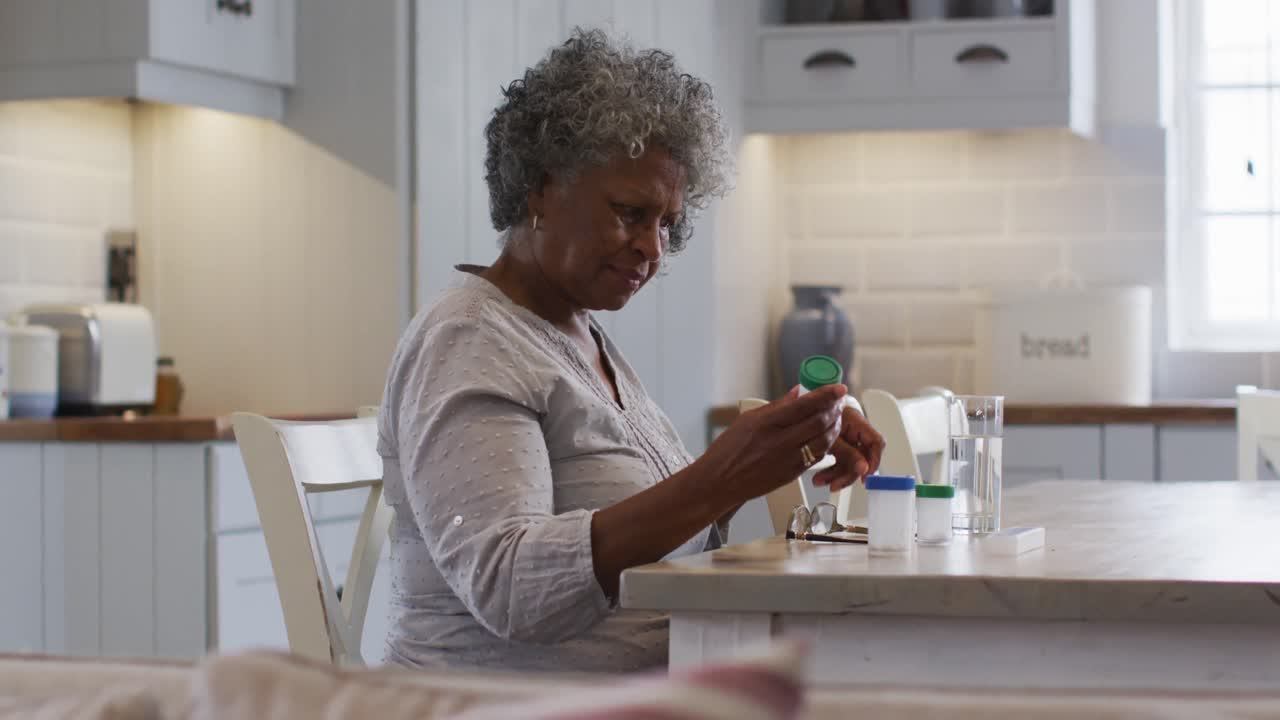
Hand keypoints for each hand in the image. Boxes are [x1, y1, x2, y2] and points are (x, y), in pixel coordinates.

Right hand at [695, 384, 848, 505]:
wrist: (719, 482)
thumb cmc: (728, 450)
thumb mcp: (747, 420)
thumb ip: (776, 406)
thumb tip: (798, 392)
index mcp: (766, 424)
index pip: (805, 405)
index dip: (826, 395)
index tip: (839, 388)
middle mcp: (779, 442)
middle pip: (819, 422)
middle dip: (834, 409)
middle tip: (838, 401)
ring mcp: (787, 460)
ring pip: (823, 441)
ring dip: (834, 427)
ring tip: (834, 418)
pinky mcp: (791, 474)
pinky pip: (816, 457)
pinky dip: (824, 444)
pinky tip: (824, 436)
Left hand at [813, 401, 885, 492]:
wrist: (798, 410)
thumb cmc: (814, 413)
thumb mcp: (830, 437)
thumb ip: (847, 453)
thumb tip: (864, 469)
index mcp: (856, 421)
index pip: (876, 442)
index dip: (875, 460)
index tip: (865, 476)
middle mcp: (854, 431)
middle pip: (861, 457)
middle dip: (848, 474)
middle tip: (835, 486)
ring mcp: (845, 439)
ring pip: (849, 463)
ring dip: (836, 476)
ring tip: (819, 481)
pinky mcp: (837, 446)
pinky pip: (839, 462)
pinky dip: (830, 472)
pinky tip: (820, 478)